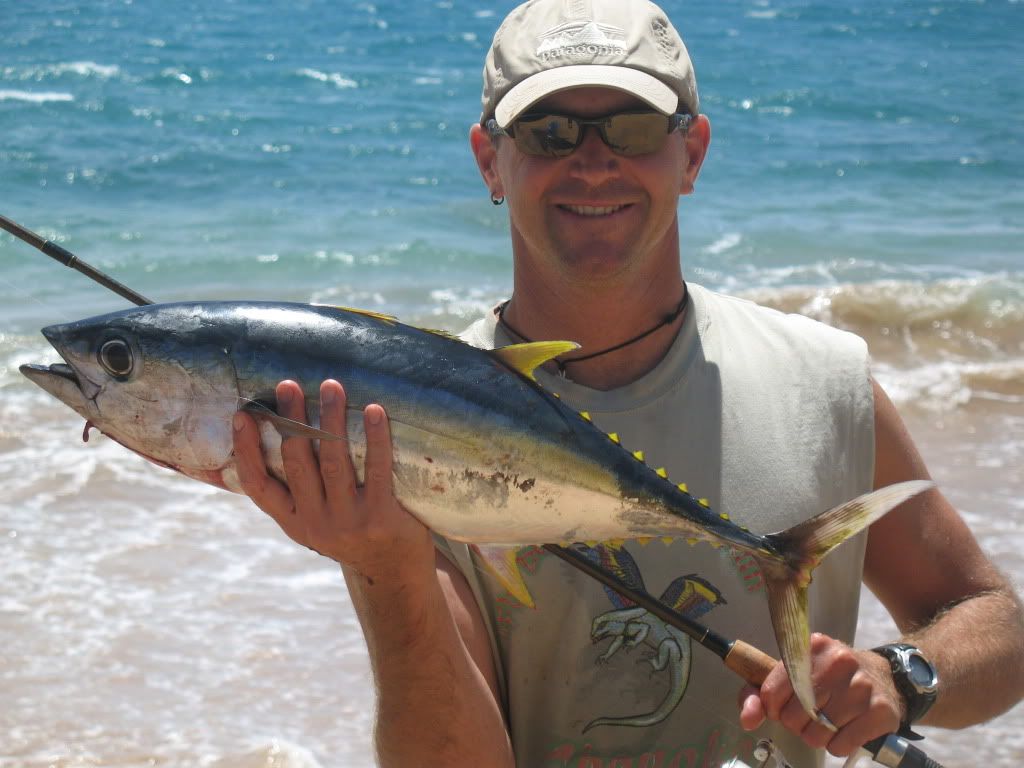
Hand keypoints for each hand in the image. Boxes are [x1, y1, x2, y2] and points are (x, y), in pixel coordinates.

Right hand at [232, 378, 434, 580]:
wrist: (395, 573)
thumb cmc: (354, 532)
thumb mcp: (316, 520)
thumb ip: (299, 489)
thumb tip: (280, 432)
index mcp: (293, 521)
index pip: (258, 485)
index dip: (246, 450)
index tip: (243, 415)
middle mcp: (315, 523)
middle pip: (296, 462)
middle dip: (291, 420)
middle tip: (288, 384)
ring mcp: (348, 521)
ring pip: (334, 461)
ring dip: (330, 419)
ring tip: (331, 386)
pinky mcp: (381, 517)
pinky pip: (376, 469)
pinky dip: (375, 437)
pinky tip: (374, 411)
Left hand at [738, 633, 903, 756]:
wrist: (883, 676)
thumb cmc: (830, 678)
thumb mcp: (793, 674)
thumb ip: (759, 694)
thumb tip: (748, 719)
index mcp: (811, 647)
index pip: (771, 693)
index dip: (773, 708)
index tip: (783, 707)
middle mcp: (838, 661)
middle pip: (793, 717)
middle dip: (797, 723)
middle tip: (811, 714)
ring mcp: (862, 686)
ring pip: (817, 735)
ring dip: (819, 736)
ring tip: (829, 720)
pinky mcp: (881, 711)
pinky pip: (841, 746)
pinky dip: (839, 745)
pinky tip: (846, 728)